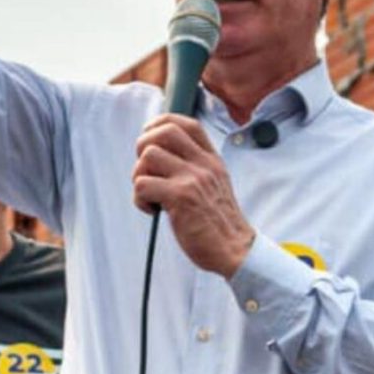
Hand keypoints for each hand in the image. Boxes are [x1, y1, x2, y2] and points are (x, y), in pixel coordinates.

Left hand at [132, 114, 255, 276]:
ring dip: (139, 175)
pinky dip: (139, 199)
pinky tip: (152, 210)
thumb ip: (196, 167)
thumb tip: (160, 154)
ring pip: (148, 156)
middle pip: (164, 131)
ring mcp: (192, 179)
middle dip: (143, 146)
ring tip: (150, 194)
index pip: (186, 123)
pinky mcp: (180, 198)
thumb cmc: (218, 222)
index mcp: (211, 159)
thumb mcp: (215, 184)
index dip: (161, 123)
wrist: (234, 250)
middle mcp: (203, 164)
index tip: (150, 138)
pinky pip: (143, 184)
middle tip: (146, 170)